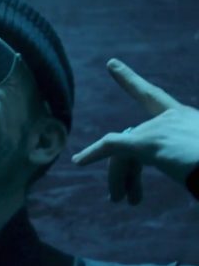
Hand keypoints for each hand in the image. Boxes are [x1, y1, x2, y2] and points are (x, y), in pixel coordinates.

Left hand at [72, 58, 198, 203]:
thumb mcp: (194, 154)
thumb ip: (177, 154)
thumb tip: (158, 166)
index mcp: (185, 117)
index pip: (152, 96)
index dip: (130, 81)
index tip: (111, 65)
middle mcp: (171, 117)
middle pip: (132, 140)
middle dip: (124, 171)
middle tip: (120, 197)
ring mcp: (160, 128)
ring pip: (123, 151)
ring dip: (119, 178)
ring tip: (118, 200)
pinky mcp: (150, 143)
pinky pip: (112, 146)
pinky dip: (93, 152)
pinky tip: (78, 160)